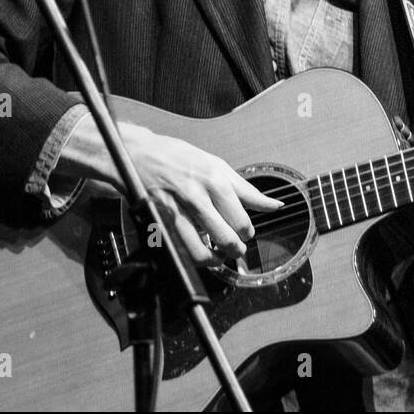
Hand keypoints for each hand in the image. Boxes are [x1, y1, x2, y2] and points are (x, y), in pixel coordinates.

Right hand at [60, 113, 282, 264]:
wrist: (139, 153)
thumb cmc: (179, 158)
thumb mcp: (217, 166)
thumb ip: (246, 190)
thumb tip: (274, 205)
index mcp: (215, 181)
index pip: (242, 220)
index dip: (247, 233)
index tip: (245, 232)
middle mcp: (197, 197)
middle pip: (225, 238)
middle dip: (234, 249)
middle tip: (235, 248)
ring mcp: (176, 211)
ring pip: (200, 251)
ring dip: (213, 260)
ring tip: (217, 256)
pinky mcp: (159, 222)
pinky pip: (179, 249)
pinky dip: (190, 255)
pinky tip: (195, 249)